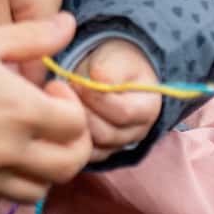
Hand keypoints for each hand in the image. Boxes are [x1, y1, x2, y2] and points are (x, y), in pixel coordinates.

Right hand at [0, 12, 91, 201]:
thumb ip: (30, 37)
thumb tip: (67, 25)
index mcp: (18, 110)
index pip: (76, 126)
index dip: (72, 104)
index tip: (50, 86)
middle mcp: (6, 151)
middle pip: (67, 167)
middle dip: (70, 141)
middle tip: (49, 113)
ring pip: (37, 191)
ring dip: (43, 166)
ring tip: (24, 134)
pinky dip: (7, 181)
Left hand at [72, 38, 162, 163]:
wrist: (113, 73)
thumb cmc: (117, 63)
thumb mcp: (116, 59)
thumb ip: (109, 70)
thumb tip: (97, 80)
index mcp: (147, 108)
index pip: (123, 113)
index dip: (97, 99)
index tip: (79, 82)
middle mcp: (136, 132)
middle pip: (106, 134)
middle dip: (83, 112)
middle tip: (68, 92)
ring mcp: (118, 145)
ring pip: (93, 147)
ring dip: (75, 124)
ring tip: (66, 102)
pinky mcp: (101, 151)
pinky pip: (84, 154)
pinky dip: (72, 137)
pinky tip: (66, 116)